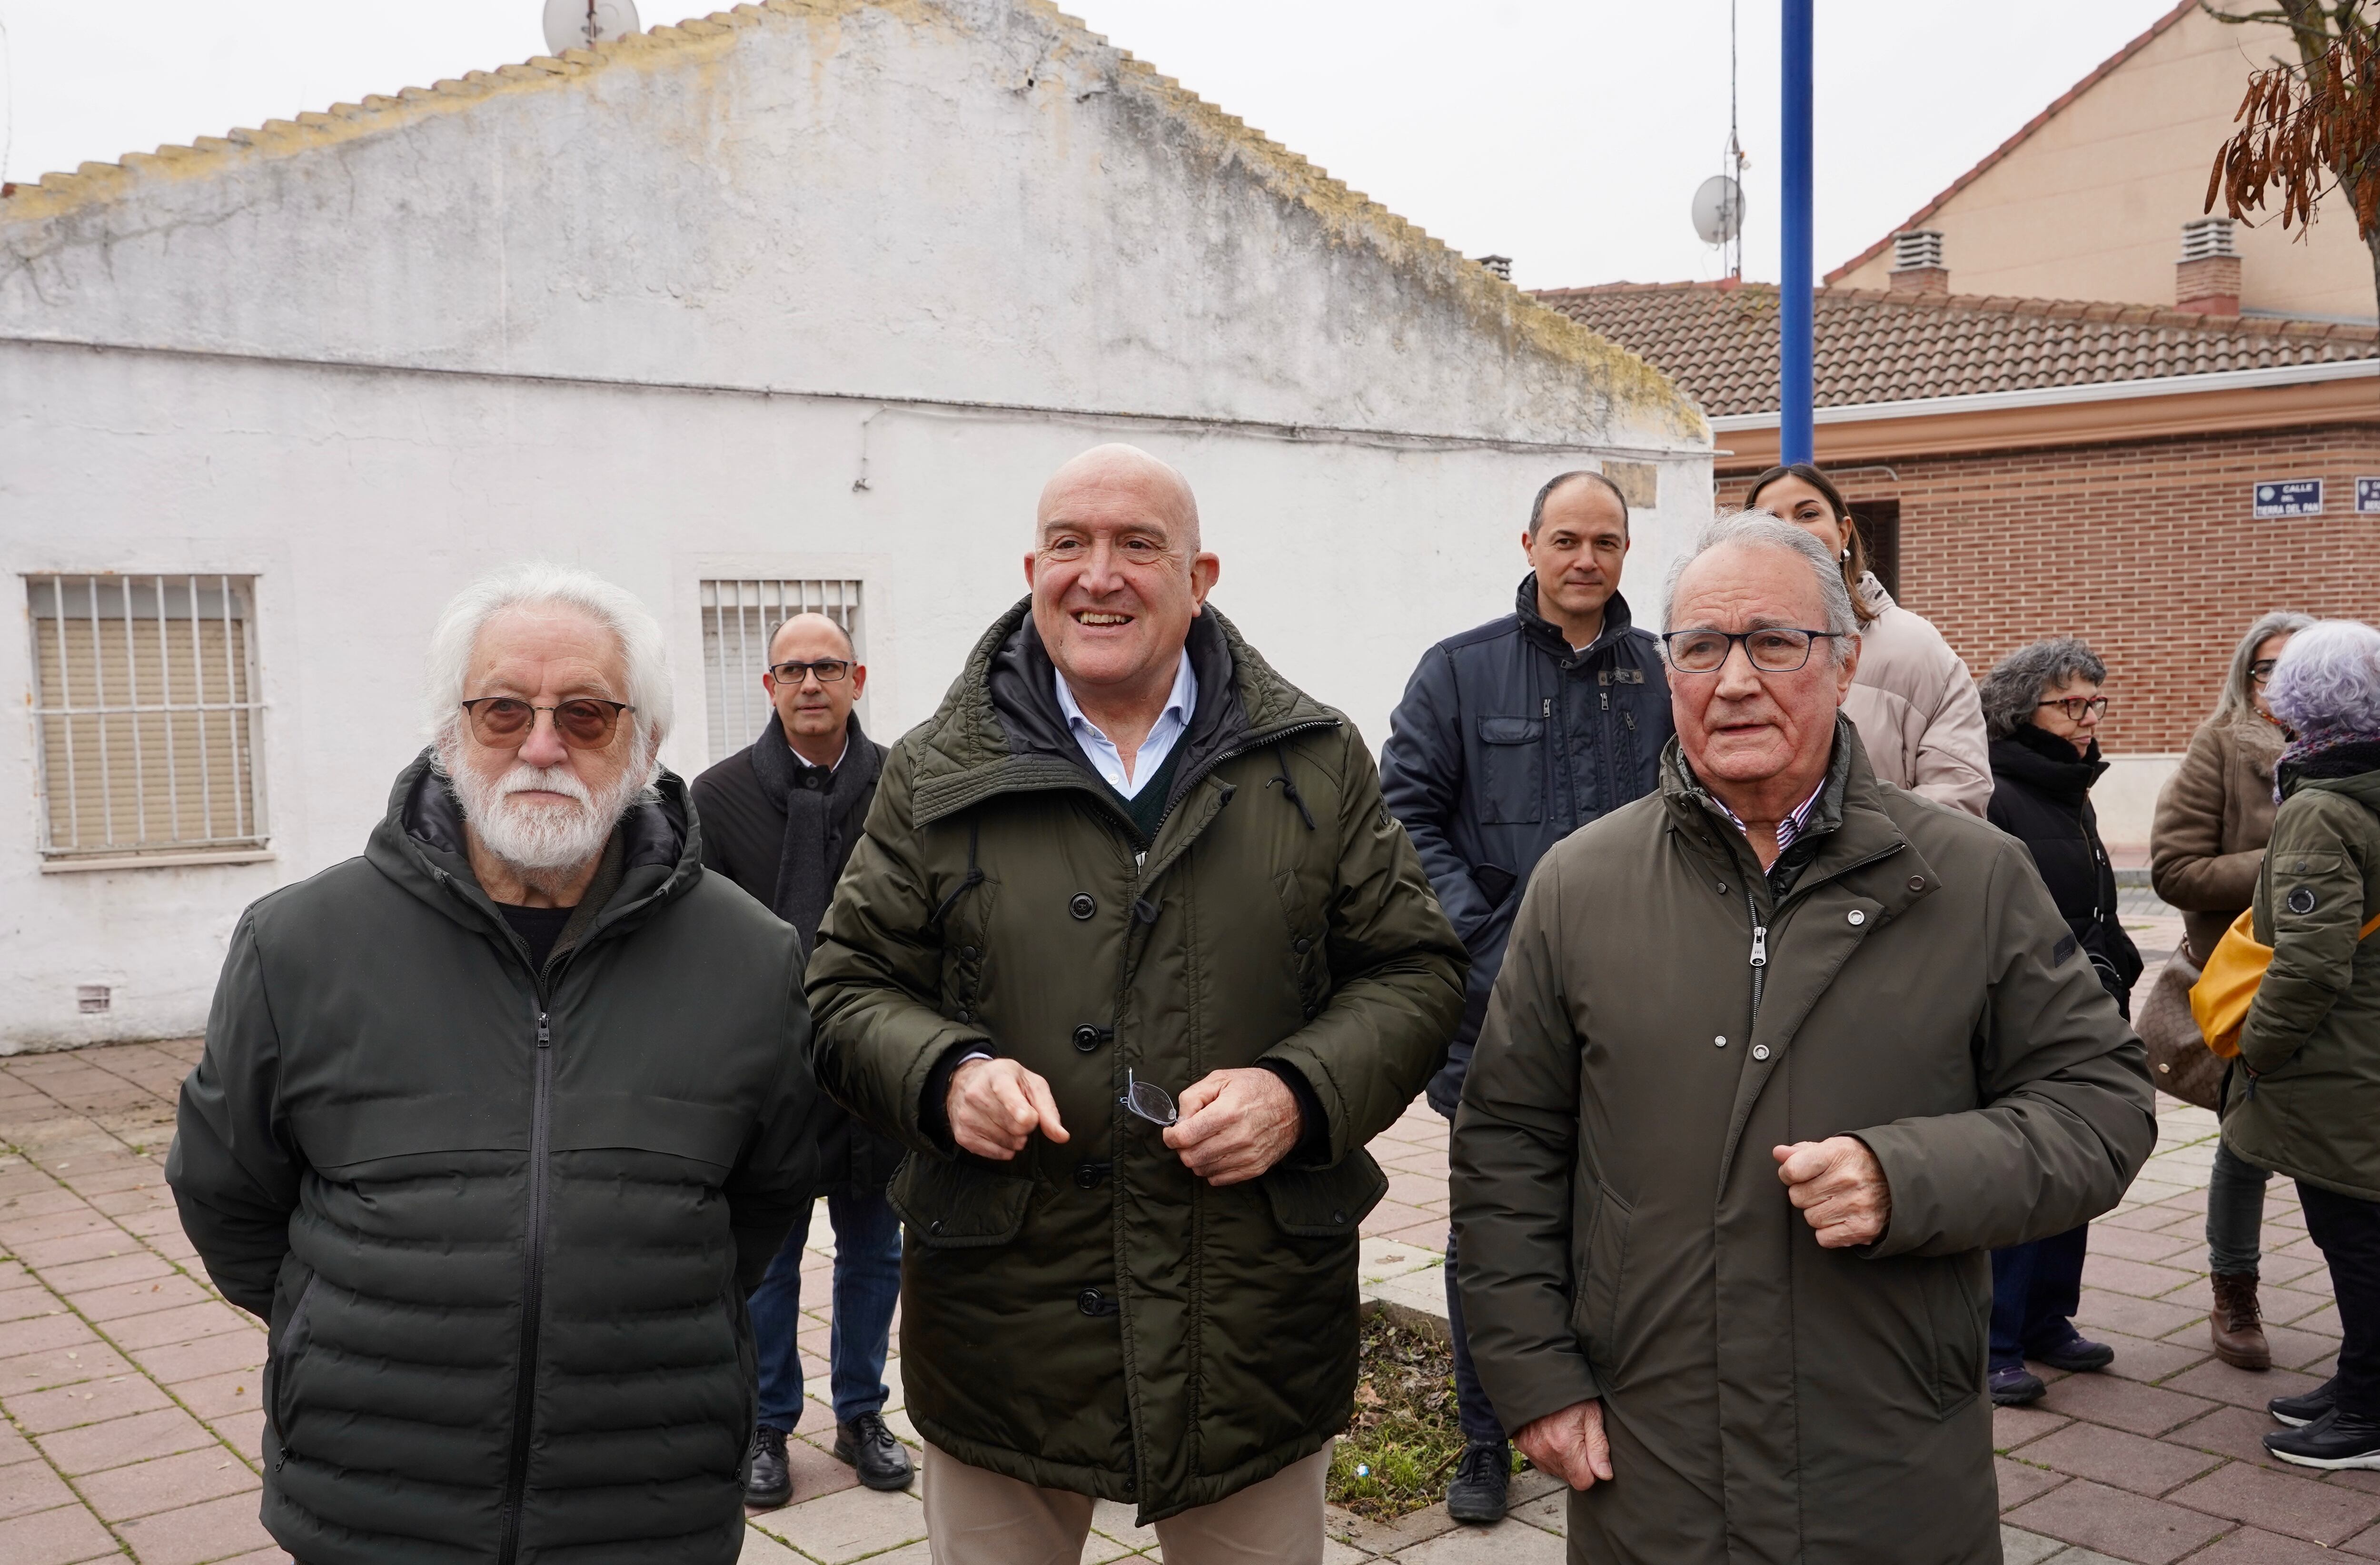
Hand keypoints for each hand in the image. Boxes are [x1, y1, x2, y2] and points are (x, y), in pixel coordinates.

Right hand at [947, 1057, 1068, 1159]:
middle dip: (1025, 1126)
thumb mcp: (1032, 1084)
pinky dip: (1004, 1148)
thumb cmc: (1006, 1082)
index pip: (1011, 1100)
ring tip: (1007, 1121)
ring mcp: (966, 1116)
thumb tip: (1062, 1136)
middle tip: (1019, 1114)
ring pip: (1007, 1143)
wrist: (967, 1081)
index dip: (1025, 1114)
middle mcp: (977, 1095)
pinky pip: (995, 1154)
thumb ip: (1048, 1110)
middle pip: (1016, 1128)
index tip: (1030, 1119)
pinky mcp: (962, 1134)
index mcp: (998, 1076)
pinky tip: (1000, 1133)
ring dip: (1015, 1138)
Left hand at [1162, 1068, 1302, 1184]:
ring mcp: (1248, 1155)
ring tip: (1205, 1143)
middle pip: (1191, 1157)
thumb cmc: (1253, 1087)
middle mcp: (1238, 1137)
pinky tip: (1217, 1154)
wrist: (1293, 1103)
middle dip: (1182, 1148)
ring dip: (1197, 1159)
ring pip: (1203, 1170)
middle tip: (1189, 1137)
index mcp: (1227, 1112)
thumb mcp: (1220, 1078)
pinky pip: (1219, 1179)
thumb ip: (1193, 1097)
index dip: (1171, 1136)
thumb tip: (1179, 1121)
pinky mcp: (1255, 1168)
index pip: (1185, 1137)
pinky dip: (1212, 1169)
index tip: (1172, 1132)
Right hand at [1514, 1399, 1611, 1490]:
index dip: (1592, 1470)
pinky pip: (1540, 1460)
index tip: (1591, 1452)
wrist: (1540, 1378)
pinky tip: (1550, 1434)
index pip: (1583, 1482)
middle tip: (1577, 1437)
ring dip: (1562, 1459)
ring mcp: (1531, 1450)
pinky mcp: (1521, 1445)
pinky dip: (1547, 1452)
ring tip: (1563, 1433)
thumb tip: (1605, 1475)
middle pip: (1569, 1476)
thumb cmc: (1570, 1396)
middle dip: (1577, 1463)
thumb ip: (1599, 1447)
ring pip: (1554, 1470)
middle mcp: (1545, 1452)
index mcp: (1565, 1446)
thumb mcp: (1592, 1416)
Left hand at [1772, 1136, 1889, 1247]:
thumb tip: (1778, 1153)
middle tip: (1823, 1189)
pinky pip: (1824, 1238)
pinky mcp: (1863, 1228)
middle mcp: (1848, 1180)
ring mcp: (1857, 1205)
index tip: (1797, 1174)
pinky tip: (1840, 1218)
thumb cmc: (1859, 1162)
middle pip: (1798, 1197)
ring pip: (1810, 1218)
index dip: (1788, 1174)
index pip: (1793, 1170)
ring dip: (1817, 1212)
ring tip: (1835, 1202)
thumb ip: (1802, 1152)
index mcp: (1838, 1154)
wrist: (1900, 1179)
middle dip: (1805, 1194)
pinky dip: (1828, 1232)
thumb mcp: (1833, 1147)